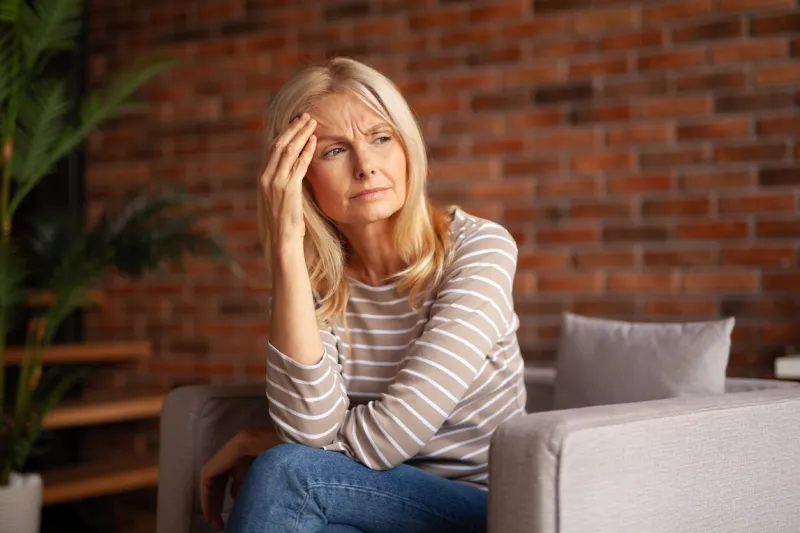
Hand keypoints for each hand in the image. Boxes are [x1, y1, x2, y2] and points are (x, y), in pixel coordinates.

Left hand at [199, 427, 279, 530]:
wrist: (253, 445)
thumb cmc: (259, 457)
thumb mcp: (249, 476)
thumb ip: (240, 486)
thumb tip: (234, 498)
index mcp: (234, 466)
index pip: (227, 488)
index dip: (225, 502)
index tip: (226, 518)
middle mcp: (224, 466)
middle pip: (218, 491)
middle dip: (218, 507)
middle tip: (220, 525)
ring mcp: (216, 466)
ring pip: (211, 490)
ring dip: (211, 506)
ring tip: (213, 521)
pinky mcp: (209, 469)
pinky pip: (205, 487)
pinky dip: (206, 500)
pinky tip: (209, 512)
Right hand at [260, 113, 316, 246]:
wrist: (281, 241)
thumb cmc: (284, 224)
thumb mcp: (279, 200)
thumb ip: (284, 184)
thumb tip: (294, 172)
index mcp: (263, 178)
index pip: (273, 149)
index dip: (286, 134)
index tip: (296, 123)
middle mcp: (266, 177)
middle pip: (279, 145)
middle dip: (293, 128)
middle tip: (305, 116)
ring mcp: (275, 183)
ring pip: (288, 151)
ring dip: (301, 134)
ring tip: (311, 123)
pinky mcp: (288, 189)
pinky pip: (298, 165)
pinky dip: (306, 151)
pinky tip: (313, 141)